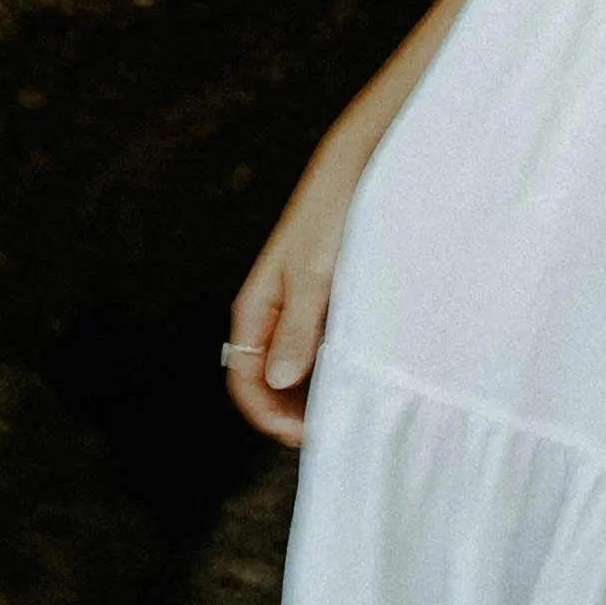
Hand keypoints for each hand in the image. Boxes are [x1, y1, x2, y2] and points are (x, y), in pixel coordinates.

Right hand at [224, 168, 353, 438]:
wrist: (359, 167)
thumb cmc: (332, 213)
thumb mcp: (315, 273)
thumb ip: (298, 326)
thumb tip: (280, 379)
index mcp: (256, 308)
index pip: (243, 379)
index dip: (267, 415)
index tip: (303, 437)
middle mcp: (274, 314)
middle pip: (269, 381)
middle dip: (293, 413)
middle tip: (334, 431)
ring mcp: (300, 310)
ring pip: (297, 369)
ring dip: (315, 394)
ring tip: (351, 410)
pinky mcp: (327, 303)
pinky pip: (321, 349)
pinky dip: (334, 370)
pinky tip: (362, 377)